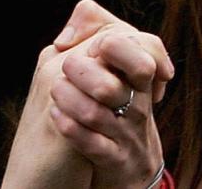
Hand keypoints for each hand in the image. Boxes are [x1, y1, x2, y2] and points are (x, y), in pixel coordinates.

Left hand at [7, 0, 171, 188]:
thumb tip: (64, 36)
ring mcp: (127, 135)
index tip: (94, 47)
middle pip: (110, 86)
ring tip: (55, 90)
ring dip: (67, 98)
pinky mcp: (115, 161)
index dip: (114, 45)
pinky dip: (68, 126)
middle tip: (66, 67)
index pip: (146, 51)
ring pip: (94, 114)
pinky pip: (92, 144)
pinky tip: (56, 114)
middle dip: (80, 72)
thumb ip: (94, 35)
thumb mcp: (115, 69)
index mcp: (140, 79)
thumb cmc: (114, 106)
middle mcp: (138, 106)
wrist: (127, 165)